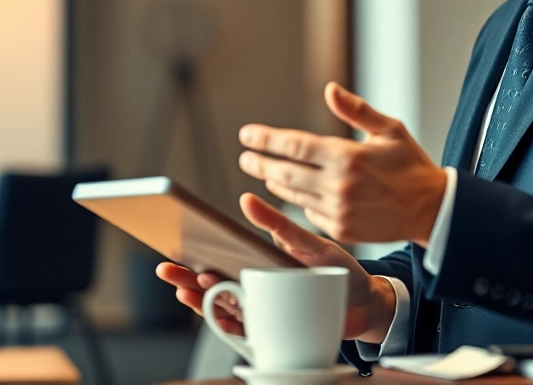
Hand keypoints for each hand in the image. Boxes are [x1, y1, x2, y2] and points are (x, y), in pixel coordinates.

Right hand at [155, 192, 396, 342]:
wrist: (366, 303)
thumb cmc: (338, 271)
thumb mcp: (309, 243)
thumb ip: (279, 226)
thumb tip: (246, 200)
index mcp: (258, 264)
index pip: (218, 259)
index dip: (193, 255)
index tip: (175, 246)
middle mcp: (255, 287)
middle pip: (212, 284)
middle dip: (186, 278)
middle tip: (166, 269)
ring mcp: (262, 309)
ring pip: (222, 307)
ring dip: (202, 301)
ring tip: (187, 289)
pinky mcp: (273, 330)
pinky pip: (244, 331)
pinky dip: (227, 324)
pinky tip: (217, 316)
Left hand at [237, 82, 446, 245]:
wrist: (432, 209)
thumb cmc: (411, 166)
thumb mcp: (389, 130)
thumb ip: (356, 110)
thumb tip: (330, 90)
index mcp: (348, 156)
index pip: (295, 145)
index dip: (266, 140)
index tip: (247, 135)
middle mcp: (339, 184)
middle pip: (285, 172)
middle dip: (260, 163)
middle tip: (246, 156)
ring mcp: (339, 209)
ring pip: (294, 195)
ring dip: (275, 182)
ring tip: (265, 172)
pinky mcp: (342, 229)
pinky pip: (309, 213)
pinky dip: (298, 202)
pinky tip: (294, 192)